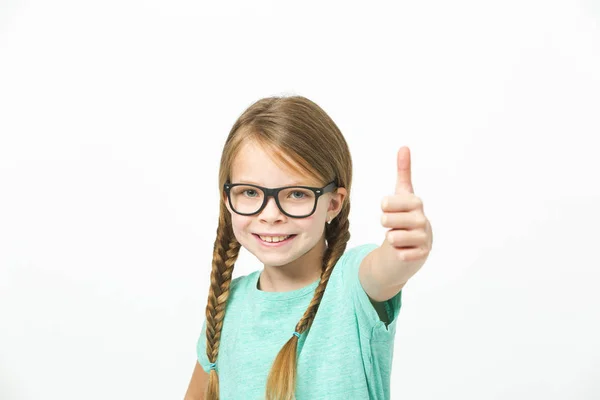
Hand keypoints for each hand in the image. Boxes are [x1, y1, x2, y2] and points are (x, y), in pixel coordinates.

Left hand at [380, 146, 432, 282]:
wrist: (414, 245)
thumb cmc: (405, 216)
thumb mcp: (403, 194)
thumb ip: (403, 172)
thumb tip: (404, 146)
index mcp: (416, 202)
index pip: (386, 202)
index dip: (385, 207)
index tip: (391, 208)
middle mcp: (422, 219)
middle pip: (386, 220)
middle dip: (386, 224)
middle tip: (395, 225)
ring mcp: (424, 237)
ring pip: (392, 238)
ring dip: (391, 238)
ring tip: (400, 236)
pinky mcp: (422, 254)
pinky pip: (400, 254)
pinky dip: (398, 253)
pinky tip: (405, 249)